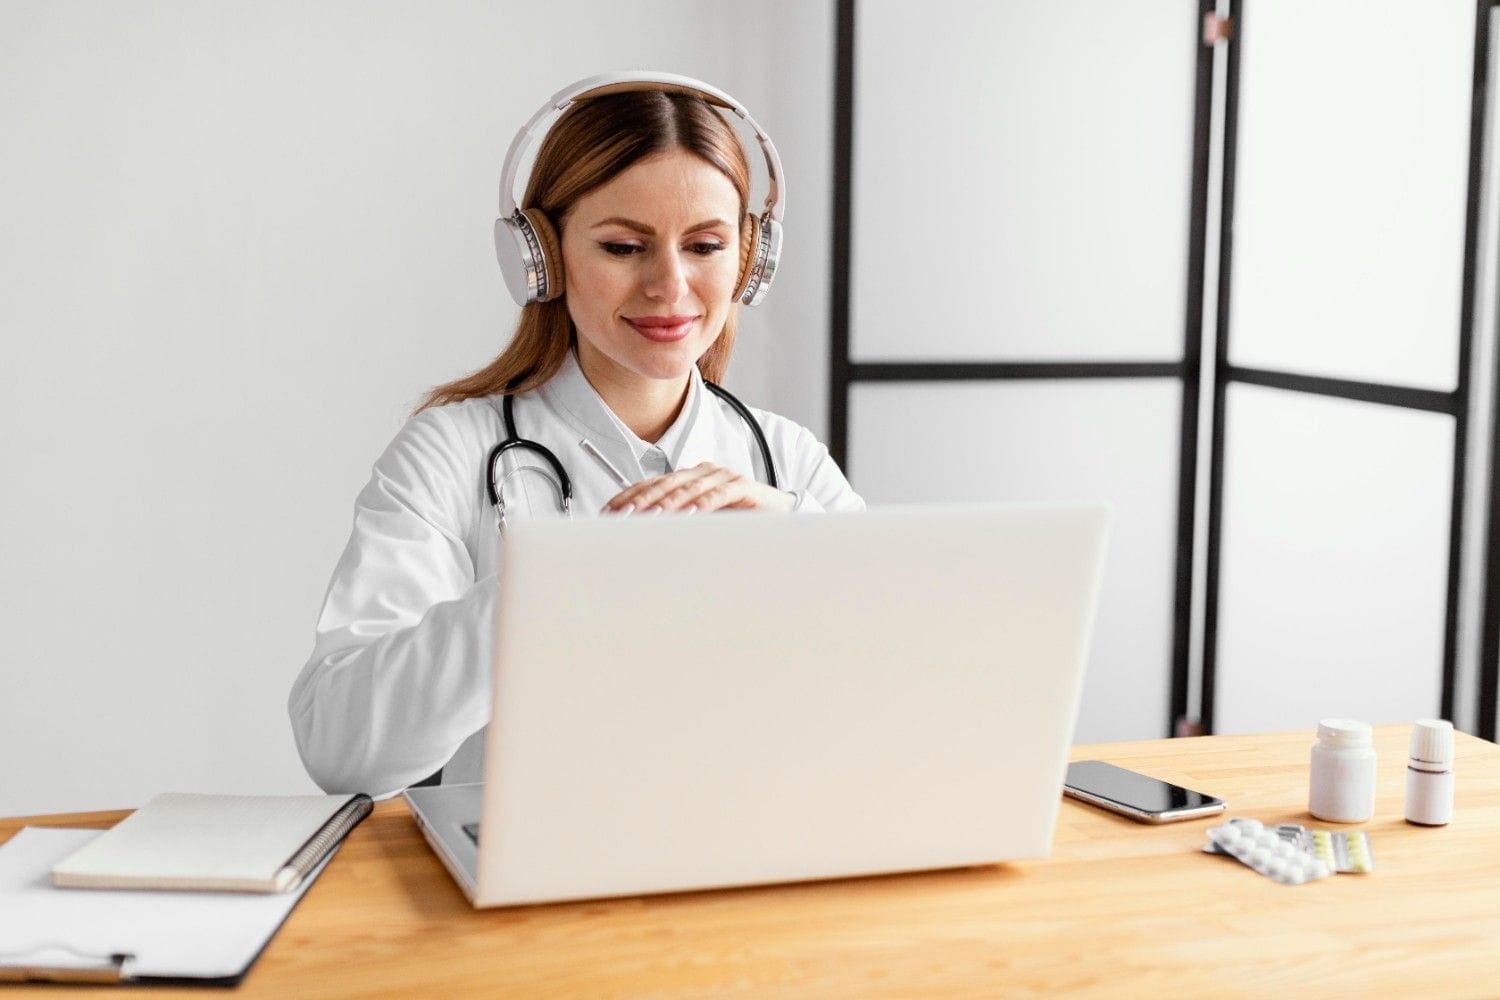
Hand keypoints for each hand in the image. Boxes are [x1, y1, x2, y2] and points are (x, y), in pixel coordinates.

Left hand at [603, 462, 794, 513]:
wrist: (778, 516)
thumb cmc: (736, 520)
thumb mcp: (700, 523)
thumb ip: (676, 524)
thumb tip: (641, 537)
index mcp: (688, 478)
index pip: (652, 484)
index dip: (629, 496)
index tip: (609, 512)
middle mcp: (702, 472)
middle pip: (665, 484)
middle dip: (641, 500)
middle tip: (622, 516)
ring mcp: (721, 476)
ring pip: (687, 488)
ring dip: (667, 504)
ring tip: (649, 517)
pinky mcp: (741, 486)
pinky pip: (717, 494)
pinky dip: (702, 504)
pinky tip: (689, 514)